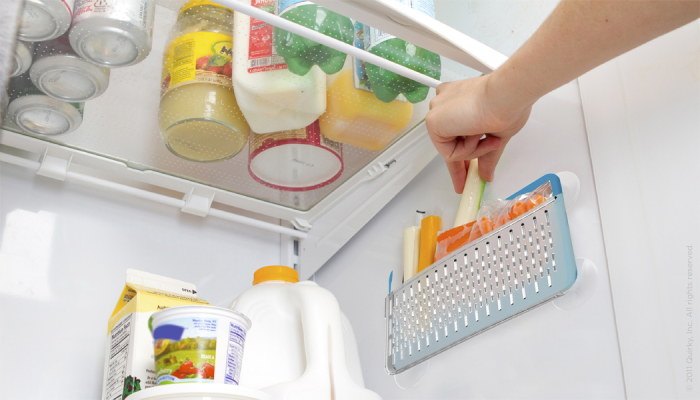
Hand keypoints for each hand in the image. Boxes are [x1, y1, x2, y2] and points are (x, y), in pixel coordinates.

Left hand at [425, 74, 531, 192]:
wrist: (506, 94)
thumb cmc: (508, 104)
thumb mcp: (497, 135)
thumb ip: (486, 154)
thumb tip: (487, 173)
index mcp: (459, 100)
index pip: (454, 133)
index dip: (461, 154)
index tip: (465, 173)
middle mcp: (445, 104)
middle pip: (449, 143)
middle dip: (462, 164)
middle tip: (466, 182)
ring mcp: (438, 111)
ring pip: (451, 149)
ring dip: (474, 150)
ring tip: (490, 137)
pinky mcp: (433, 122)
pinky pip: (448, 152)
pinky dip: (466, 150)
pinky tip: (476, 134)